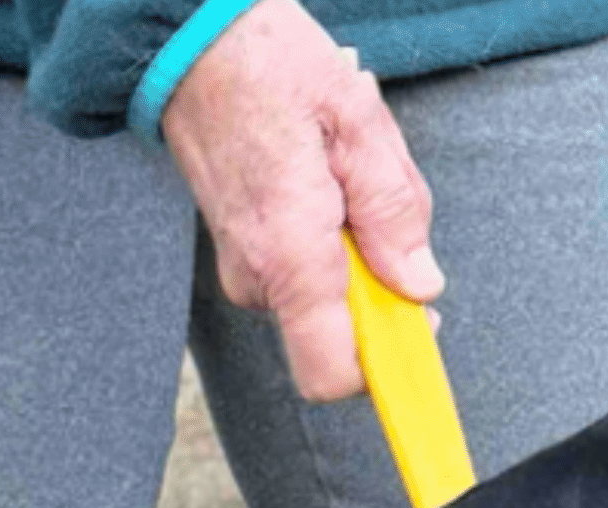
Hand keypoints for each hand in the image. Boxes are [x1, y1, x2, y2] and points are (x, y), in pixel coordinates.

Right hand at [162, 0, 441, 399]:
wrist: (188, 35)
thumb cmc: (268, 65)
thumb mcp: (357, 121)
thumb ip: (394, 212)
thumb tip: (419, 283)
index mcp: (291, 256)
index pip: (331, 372)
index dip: (380, 366)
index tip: (413, 328)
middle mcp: (260, 277)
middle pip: (344, 328)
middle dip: (378, 275)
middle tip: (373, 196)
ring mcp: (244, 268)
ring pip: (328, 294)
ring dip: (355, 245)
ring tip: (341, 167)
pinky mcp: (241, 252)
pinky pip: (303, 269)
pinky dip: (327, 232)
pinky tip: (320, 173)